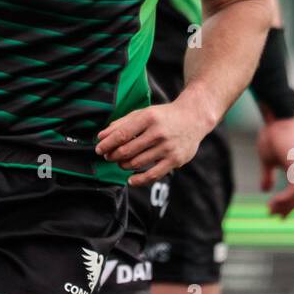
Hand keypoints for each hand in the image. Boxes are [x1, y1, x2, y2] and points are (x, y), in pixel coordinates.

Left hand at [96, 93, 215, 186]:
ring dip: (123, 165)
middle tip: (108, 157)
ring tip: (120, 163)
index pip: (122, 134)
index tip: (99, 149)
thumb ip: (122, 123)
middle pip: (127, 150)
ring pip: (137, 163)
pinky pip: (152, 175)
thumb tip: (101, 136)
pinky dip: (138, 180)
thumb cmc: (164, 116)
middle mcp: (158, 132)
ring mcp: (167, 147)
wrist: (193, 118)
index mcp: (148, 117)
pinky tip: (131, 179)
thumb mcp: (144, 113)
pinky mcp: (175, 160)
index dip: (107, 144)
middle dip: (113, 155)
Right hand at [258, 117, 293, 218]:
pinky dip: (286, 198)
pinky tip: (273, 200)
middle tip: (273, 216)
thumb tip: (265, 189)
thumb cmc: (272, 135)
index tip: (275, 213)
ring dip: (286, 206)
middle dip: (287, 209)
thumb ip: (268, 175)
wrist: (277, 119)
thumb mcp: (268, 160)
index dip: (288, 206)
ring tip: (270, 209)